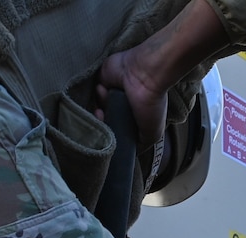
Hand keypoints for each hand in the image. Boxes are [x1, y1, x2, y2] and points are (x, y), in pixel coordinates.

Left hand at [93, 0, 228, 161]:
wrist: (144, 76)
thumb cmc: (151, 104)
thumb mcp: (151, 134)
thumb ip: (139, 144)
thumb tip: (128, 154)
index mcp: (133, 118)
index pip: (117, 130)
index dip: (110, 135)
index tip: (107, 136)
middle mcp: (122, 107)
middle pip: (105, 120)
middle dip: (102, 122)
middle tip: (102, 118)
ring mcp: (112, 93)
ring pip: (98, 107)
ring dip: (100, 107)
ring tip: (104, 106)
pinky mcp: (103, 80)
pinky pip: (94, 91)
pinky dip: (97, 93)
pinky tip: (104, 91)